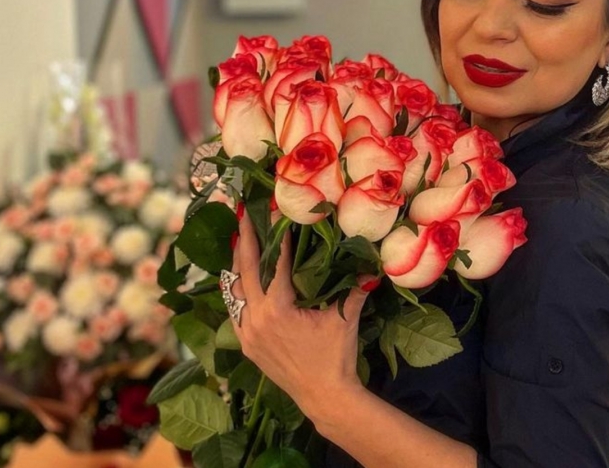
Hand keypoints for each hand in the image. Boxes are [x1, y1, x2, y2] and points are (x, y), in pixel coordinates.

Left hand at [228, 211, 372, 418]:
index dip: (275, 238)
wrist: (324, 395)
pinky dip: (236, 292)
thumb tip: (374, 265)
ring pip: (234, 291)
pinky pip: (234, 311)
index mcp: (278, 309)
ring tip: (237, 240)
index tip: (273, 214)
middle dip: (244, 242)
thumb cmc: (335, 356)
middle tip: (242, 216)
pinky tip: (238, 279)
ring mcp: (248, 333)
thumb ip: (355, 289)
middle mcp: (256, 319)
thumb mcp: (344, 319)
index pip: (274, 264)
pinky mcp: (246, 345)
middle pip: (245, 272)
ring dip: (236, 265)